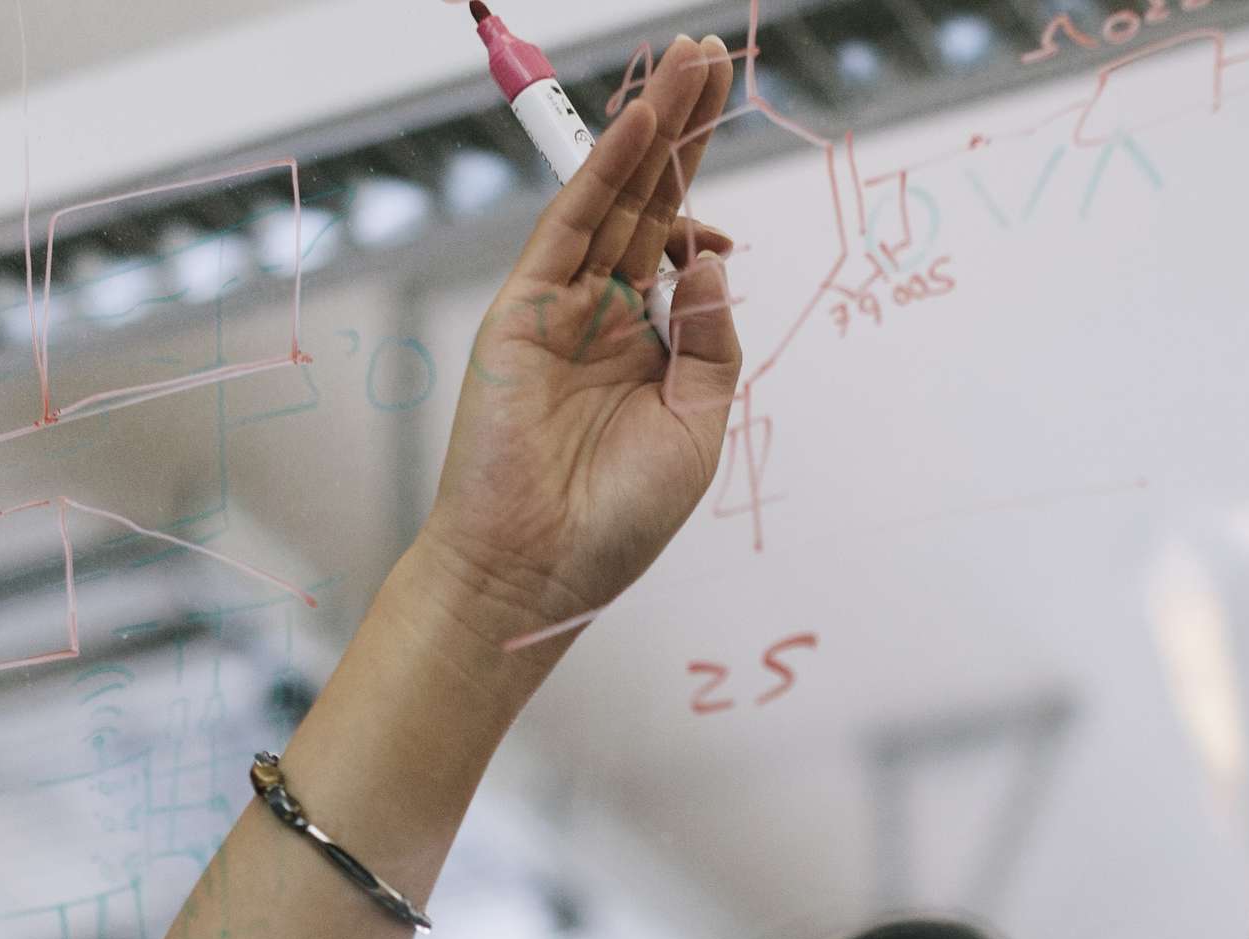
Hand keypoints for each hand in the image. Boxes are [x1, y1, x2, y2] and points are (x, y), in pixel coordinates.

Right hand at [407, 36, 741, 649]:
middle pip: (649, 200)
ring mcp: (561, 309)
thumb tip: (712, 259)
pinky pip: (571, 227)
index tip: (726, 119)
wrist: (538, 572)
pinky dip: (604, 174)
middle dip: (680, 130)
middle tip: (707, 57)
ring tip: (685, 66)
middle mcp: (605, 315)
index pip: (680, 240)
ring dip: (649, 130)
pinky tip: (638, 127)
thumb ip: (712, 342)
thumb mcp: (698, 428)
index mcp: (649, 346)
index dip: (701, 180)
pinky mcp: (522, 312)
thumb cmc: (616, 522)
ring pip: (613, 200)